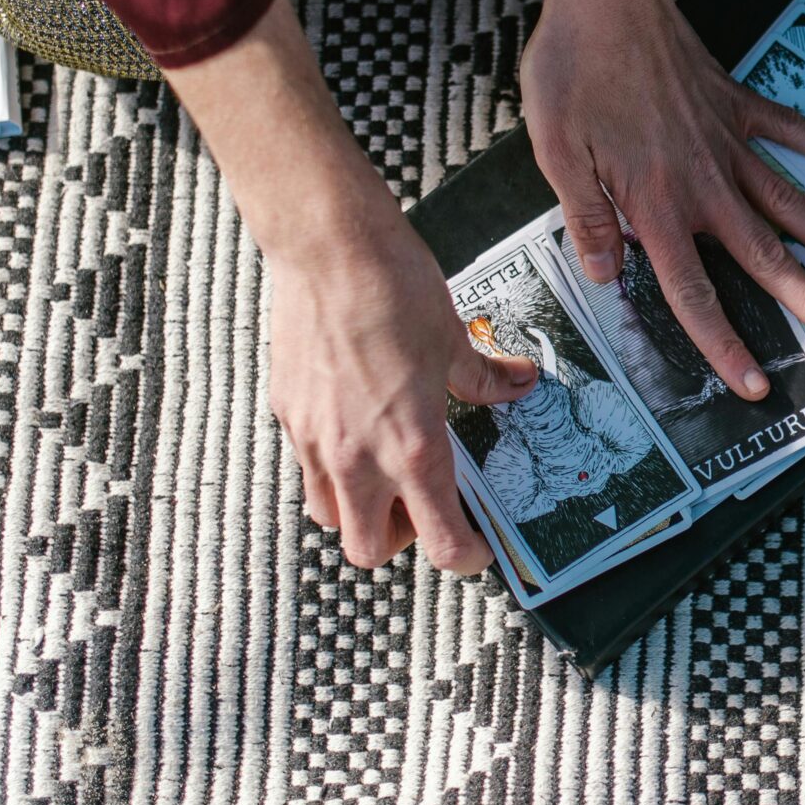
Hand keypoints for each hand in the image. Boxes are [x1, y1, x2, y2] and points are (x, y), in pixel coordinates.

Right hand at [266, 189, 538, 573]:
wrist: (328, 247)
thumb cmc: (394, 287)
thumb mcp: (454, 338)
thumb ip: (484, 377)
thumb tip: (516, 383)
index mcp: (411, 445)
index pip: (440, 540)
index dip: (465, 557)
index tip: (478, 550)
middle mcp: (357, 456)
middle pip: (368, 550)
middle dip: (401, 540)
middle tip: (425, 505)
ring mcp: (314, 438)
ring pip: (329, 515)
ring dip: (359, 511)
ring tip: (385, 471)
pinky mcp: (287, 413)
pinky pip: (307, 466)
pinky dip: (332, 468)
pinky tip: (355, 427)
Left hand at [520, 0, 804, 393]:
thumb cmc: (573, 71)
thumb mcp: (556, 152)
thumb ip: (588, 217)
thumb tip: (605, 275)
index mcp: (657, 204)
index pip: (694, 292)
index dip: (725, 344)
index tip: (757, 384)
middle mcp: (704, 182)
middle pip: (766, 258)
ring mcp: (728, 141)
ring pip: (792, 204)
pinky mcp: (737, 102)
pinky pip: (794, 130)